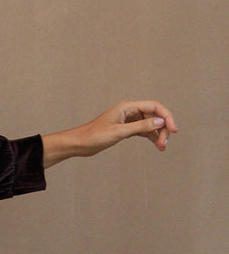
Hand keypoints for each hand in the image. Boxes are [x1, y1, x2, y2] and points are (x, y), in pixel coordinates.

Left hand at [43, 100, 177, 167]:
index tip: (173, 130)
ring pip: (150, 124)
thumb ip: (140, 126)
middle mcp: (130, 110)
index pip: (155, 106)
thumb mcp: (119, 132)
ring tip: (162, 147)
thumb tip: (160, 122)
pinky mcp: (126, 128)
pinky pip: (144, 130)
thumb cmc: (94, 136)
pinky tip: (157, 145)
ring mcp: (129, 119)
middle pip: (155, 115)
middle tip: (164, 144)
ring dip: (158, 134)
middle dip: (162, 129)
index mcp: (127, 106)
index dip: (167, 117)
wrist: (80, 143)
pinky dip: (151, 137)